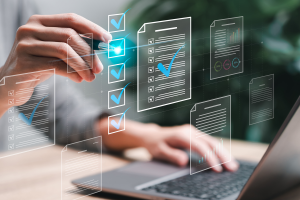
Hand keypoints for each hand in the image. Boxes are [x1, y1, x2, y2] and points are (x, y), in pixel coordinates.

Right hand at [0, 13, 110, 116]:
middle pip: (70, 35)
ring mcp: (25, 45)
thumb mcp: (55, 52)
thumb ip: (73, 46)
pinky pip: (57, 66)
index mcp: (39, 21)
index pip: (71, 19)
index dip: (92, 28)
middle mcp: (30, 29)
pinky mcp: (25, 62)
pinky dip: (73, 73)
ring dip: (83, 66)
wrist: (11, 84)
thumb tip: (102, 47)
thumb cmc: (38, 65)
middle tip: (99, 68)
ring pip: (65, 50)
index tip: (107, 39)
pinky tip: (79, 79)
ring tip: (91, 77)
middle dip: (89, 53)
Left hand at [98, 119, 238, 172]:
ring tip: (233, 165)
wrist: (152, 135)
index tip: (217, 169)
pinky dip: (218, 151)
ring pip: (212, 141)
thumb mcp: (159, 151)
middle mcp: (190, 131)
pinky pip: (209, 143)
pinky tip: (224, 159)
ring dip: (223, 153)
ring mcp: (193, 132)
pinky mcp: (195, 135)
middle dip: (223, 155)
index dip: (210, 158)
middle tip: (232, 168)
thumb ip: (171, 155)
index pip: (200, 146)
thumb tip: (184, 161)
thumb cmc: (155, 144)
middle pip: (210, 142)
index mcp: (181, 134)